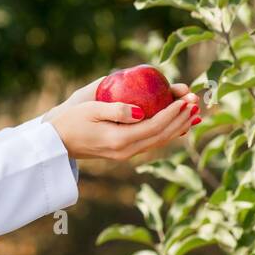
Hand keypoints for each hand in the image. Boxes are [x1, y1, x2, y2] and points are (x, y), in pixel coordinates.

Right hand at [43, 97, 198, 161]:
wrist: (58, 143)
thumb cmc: (71, 121)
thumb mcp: (91, 109)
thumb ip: (116, 109)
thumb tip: (140, 111)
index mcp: (119, 139)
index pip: (154, 126)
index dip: (173, 113)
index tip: (186, 99)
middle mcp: (126, 151)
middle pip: (162, 136)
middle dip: (181, 119)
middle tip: (196, 103)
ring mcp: (126, 154)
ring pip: (159, 141)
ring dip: (178, 126)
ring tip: (194, 112)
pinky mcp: (125, 152)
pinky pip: (151, 142)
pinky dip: (167, 132)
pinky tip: (177, 124)